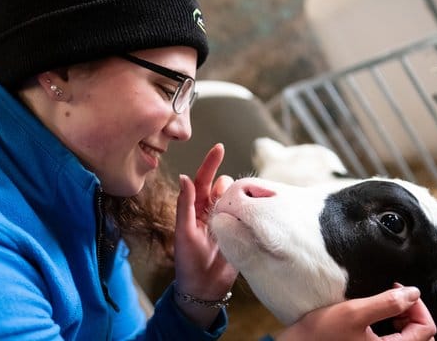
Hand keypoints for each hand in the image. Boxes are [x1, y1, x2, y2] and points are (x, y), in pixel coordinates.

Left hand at [173, 143, 237, 326]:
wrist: (205, 289)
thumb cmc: (188, 261)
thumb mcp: (183, 231)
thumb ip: (185, 204)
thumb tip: (184, 177)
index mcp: (196, 208)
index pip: (203, 180)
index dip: (210, 163)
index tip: (219, 147)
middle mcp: (212, 211)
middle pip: (223, 186)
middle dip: (226, 186)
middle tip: (224, 205)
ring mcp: (228, 221)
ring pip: (237, 198)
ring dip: (238, 198)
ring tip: (235, 213)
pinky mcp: (241, 231)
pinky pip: (248, 214)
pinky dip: (250, 209)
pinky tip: (253, 212)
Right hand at [276, 284, 435, 340]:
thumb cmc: (321, 333)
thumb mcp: (354, 312)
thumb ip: (387, 303)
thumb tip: (413, 293)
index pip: (426, 329)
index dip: (417, 306)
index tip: (398, 289)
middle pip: (422, 337)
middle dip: (413, 314)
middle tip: (394, 297)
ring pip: (410, 340)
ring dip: (405, 321)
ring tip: (387, 306)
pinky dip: (395, 329)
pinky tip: (380, 318)